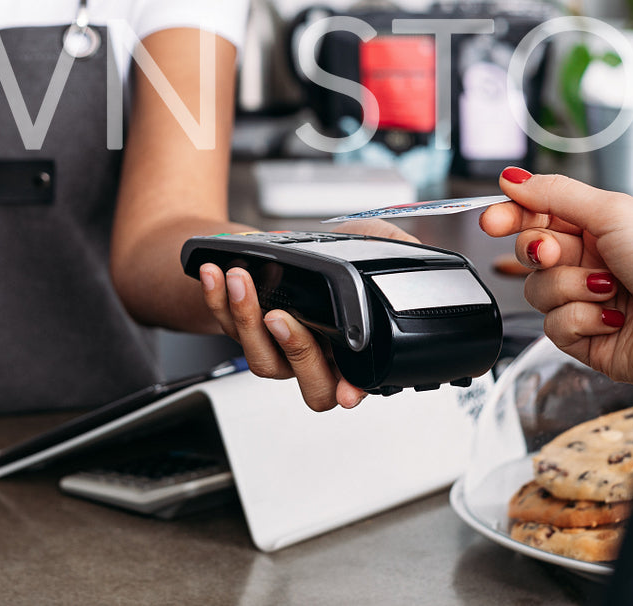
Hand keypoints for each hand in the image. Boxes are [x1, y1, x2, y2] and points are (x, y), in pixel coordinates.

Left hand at [197, 219, 414, 410]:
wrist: (279, 243)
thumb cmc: (326, 248)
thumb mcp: (369, 241)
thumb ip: (395, 248)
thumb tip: (416, 252)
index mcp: (350, 347)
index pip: (358, 381)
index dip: (356, 390)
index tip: (351, 391)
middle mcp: (316, 357)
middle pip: (312, 386)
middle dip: (295, 352)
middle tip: (281, 316)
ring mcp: (277, 349)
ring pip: (262, 361)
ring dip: (247, 318)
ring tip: (242, 280)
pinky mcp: (242, 332)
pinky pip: (227, 328)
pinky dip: (217, 300)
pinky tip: (217, 274)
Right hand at [480, 170, 632, 388]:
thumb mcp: (613, 211)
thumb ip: (555, 194)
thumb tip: (514, 178)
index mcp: (595, 228)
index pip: (536, 217)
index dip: (510, 217)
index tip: (492, 220)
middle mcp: (589, 263)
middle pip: (529, 254)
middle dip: (542, 252)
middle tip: (562, 252)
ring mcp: (587, 302)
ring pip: (537, 292)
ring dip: (570, 288)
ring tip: (607, 289)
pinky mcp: (587, 340)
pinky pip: (554, 328)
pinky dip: (582, 320)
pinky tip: (612, 317)